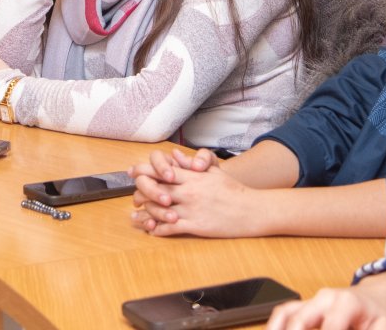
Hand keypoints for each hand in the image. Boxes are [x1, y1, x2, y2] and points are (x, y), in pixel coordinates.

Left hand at [128, 154, 261, 237]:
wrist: (251, 210)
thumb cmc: (234, 190)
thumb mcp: (213, 172)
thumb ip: (192, 164)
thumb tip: (174, 155)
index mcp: (193, 177)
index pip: (161, 171)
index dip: (144, 172)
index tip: (134, 174)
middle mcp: (189, 192)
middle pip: (156, 190)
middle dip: (141, 194)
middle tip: (135, 199)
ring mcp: (191, 210)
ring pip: (159, 211)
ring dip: (146, 215)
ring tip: (138, 218)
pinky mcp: (195, 226)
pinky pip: (170, 228)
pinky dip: (158, 230)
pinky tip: (153, 230)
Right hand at [266, 275, 385, 329]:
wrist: (375, 298)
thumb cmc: (378, 316)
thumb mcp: (384, 329)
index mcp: (348, 303)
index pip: (331, 327)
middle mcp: (326, 298)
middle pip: (300, 320)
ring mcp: (312, 300)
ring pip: (286, 314)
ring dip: (277, 329)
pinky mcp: (305, 306)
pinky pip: (283, 313)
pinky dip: (275, 326)